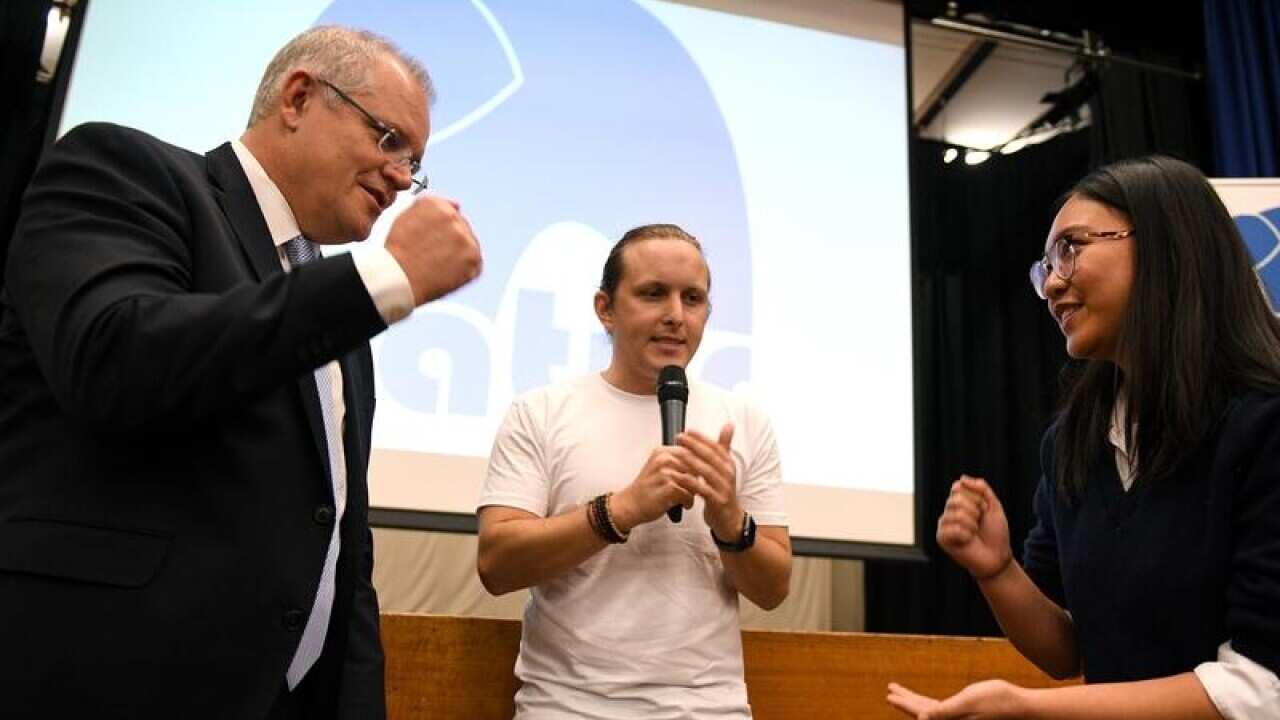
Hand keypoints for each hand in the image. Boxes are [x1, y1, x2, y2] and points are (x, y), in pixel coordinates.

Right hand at [384, 195, 481, 305]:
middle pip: (461, 228)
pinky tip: (447, 274)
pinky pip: (475, 265)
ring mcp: (465, 237)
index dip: (440, 233)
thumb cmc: (398, 251)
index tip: (430, 243)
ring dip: (459, 255)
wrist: (397, 277)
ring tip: (438, 266)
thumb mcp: (406, 217)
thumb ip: (431, 206)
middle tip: (432, 257)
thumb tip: (457, 205)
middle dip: (451, 242)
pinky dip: (465, 272)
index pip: (450, 213)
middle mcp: (453, 216)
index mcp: (435, 204)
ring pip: (469, 245)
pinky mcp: (473, 257)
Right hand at [611, 447, 697, 532]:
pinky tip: (683, 504)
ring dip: (693, 492)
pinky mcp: (667, 488)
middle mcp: (663, 459)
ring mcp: (665, 473)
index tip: (698, 476)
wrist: (630, 504)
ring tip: (687, 497)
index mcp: (662, 452)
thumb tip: (700, 462)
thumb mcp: (659, 468)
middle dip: (697, 479)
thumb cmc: (647, 488)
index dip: (699, 466)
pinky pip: (688, 494)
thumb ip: (677, 461)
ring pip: (693, 481)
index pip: (691, 452)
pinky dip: (688, 502)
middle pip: (695, 466)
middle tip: (691, 488)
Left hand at [677, 423, 742, 540]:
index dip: (702, 438)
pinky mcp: (718, 501)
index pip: (715, 447)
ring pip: (707, 471)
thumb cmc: (722, 491)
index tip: (688, 430)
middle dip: (694, 445)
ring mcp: (724, 488)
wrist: (729, 519)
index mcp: (728, 464)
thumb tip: (729, 424)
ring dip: (691, 461)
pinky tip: (678, 477)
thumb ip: (724, 446)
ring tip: (677, 453)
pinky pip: (703, 489)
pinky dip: (690, 482)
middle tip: (679, 437)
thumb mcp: (724, 468)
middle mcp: (728, 474)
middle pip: (711, 456)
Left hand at [887, 680, 1027, 718]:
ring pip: (930, 711)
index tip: (889, 694)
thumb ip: (944, 712)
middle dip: (905, 702)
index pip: (921, 714)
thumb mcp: (968, 702)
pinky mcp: (966, 716)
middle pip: (922, 713)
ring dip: (915, 702)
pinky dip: (929, 705)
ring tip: (899, 692)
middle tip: (890, 690)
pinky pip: (941, 711)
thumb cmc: (997, 701)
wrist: (1022, 706)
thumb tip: (922, 719)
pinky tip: (925, 704)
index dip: (904, 704)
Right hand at [936, 475, 1011, 580]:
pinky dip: (965, 535)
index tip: (984, 510)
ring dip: (972, 524)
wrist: (997, 557)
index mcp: (960, 503)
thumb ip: (982, 488)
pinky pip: (952, 529)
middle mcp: (949, 511)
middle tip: (979, 523)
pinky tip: (968, 541)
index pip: (958, 487)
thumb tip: (961, 478)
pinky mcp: (941, 538)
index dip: (976, 497)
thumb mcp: (994, 506)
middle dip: (974, 510)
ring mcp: (944, 524)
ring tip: (974, 533)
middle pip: (955, 498)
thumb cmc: (996, 533)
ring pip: (955, 514)